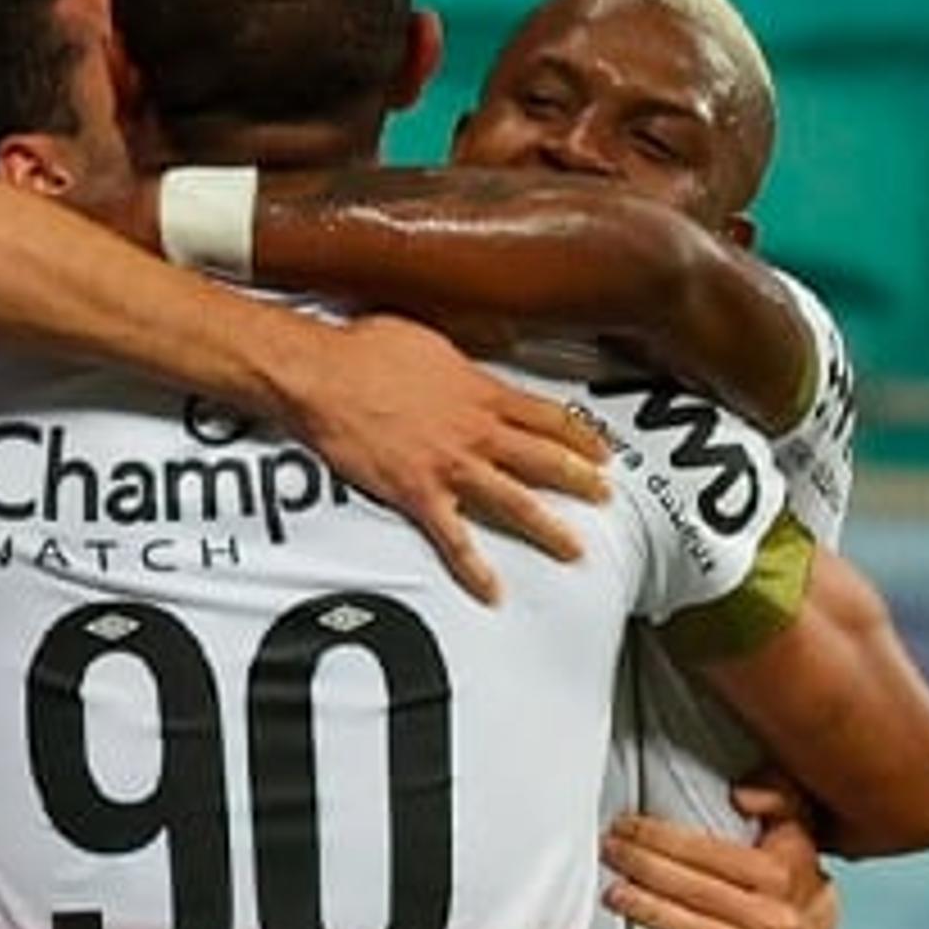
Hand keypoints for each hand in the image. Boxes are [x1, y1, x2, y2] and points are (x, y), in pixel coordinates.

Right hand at [279, 313, 607, 604]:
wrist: (324, 376)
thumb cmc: (364, 351)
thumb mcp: (428, 339)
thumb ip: (461, 357)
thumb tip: (475, 356)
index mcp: (480, 391)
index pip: (547, 415)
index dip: (580, 435)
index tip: (601, 450)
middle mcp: (475, 430)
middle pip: (544, 459)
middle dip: (581, 481)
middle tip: (605, 498)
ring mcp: (450, 465)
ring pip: (515, 500)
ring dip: (548, 527)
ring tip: (574, 548)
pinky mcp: (418, 493)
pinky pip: (453, 538)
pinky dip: (474, 568)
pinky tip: (491, 589)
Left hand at [600, 784, 840, 928]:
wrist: (823, 926)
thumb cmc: (796, 871)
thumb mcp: (796, 820)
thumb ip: (775, 796)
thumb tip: (743, 795)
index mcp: (781, 872)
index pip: (707, 852)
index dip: (661, 837)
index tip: (628, 827)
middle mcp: (775, 916)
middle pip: (696, 890)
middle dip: (646, 868)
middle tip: (613, 854)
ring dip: (651, 913)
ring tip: (616, 895)